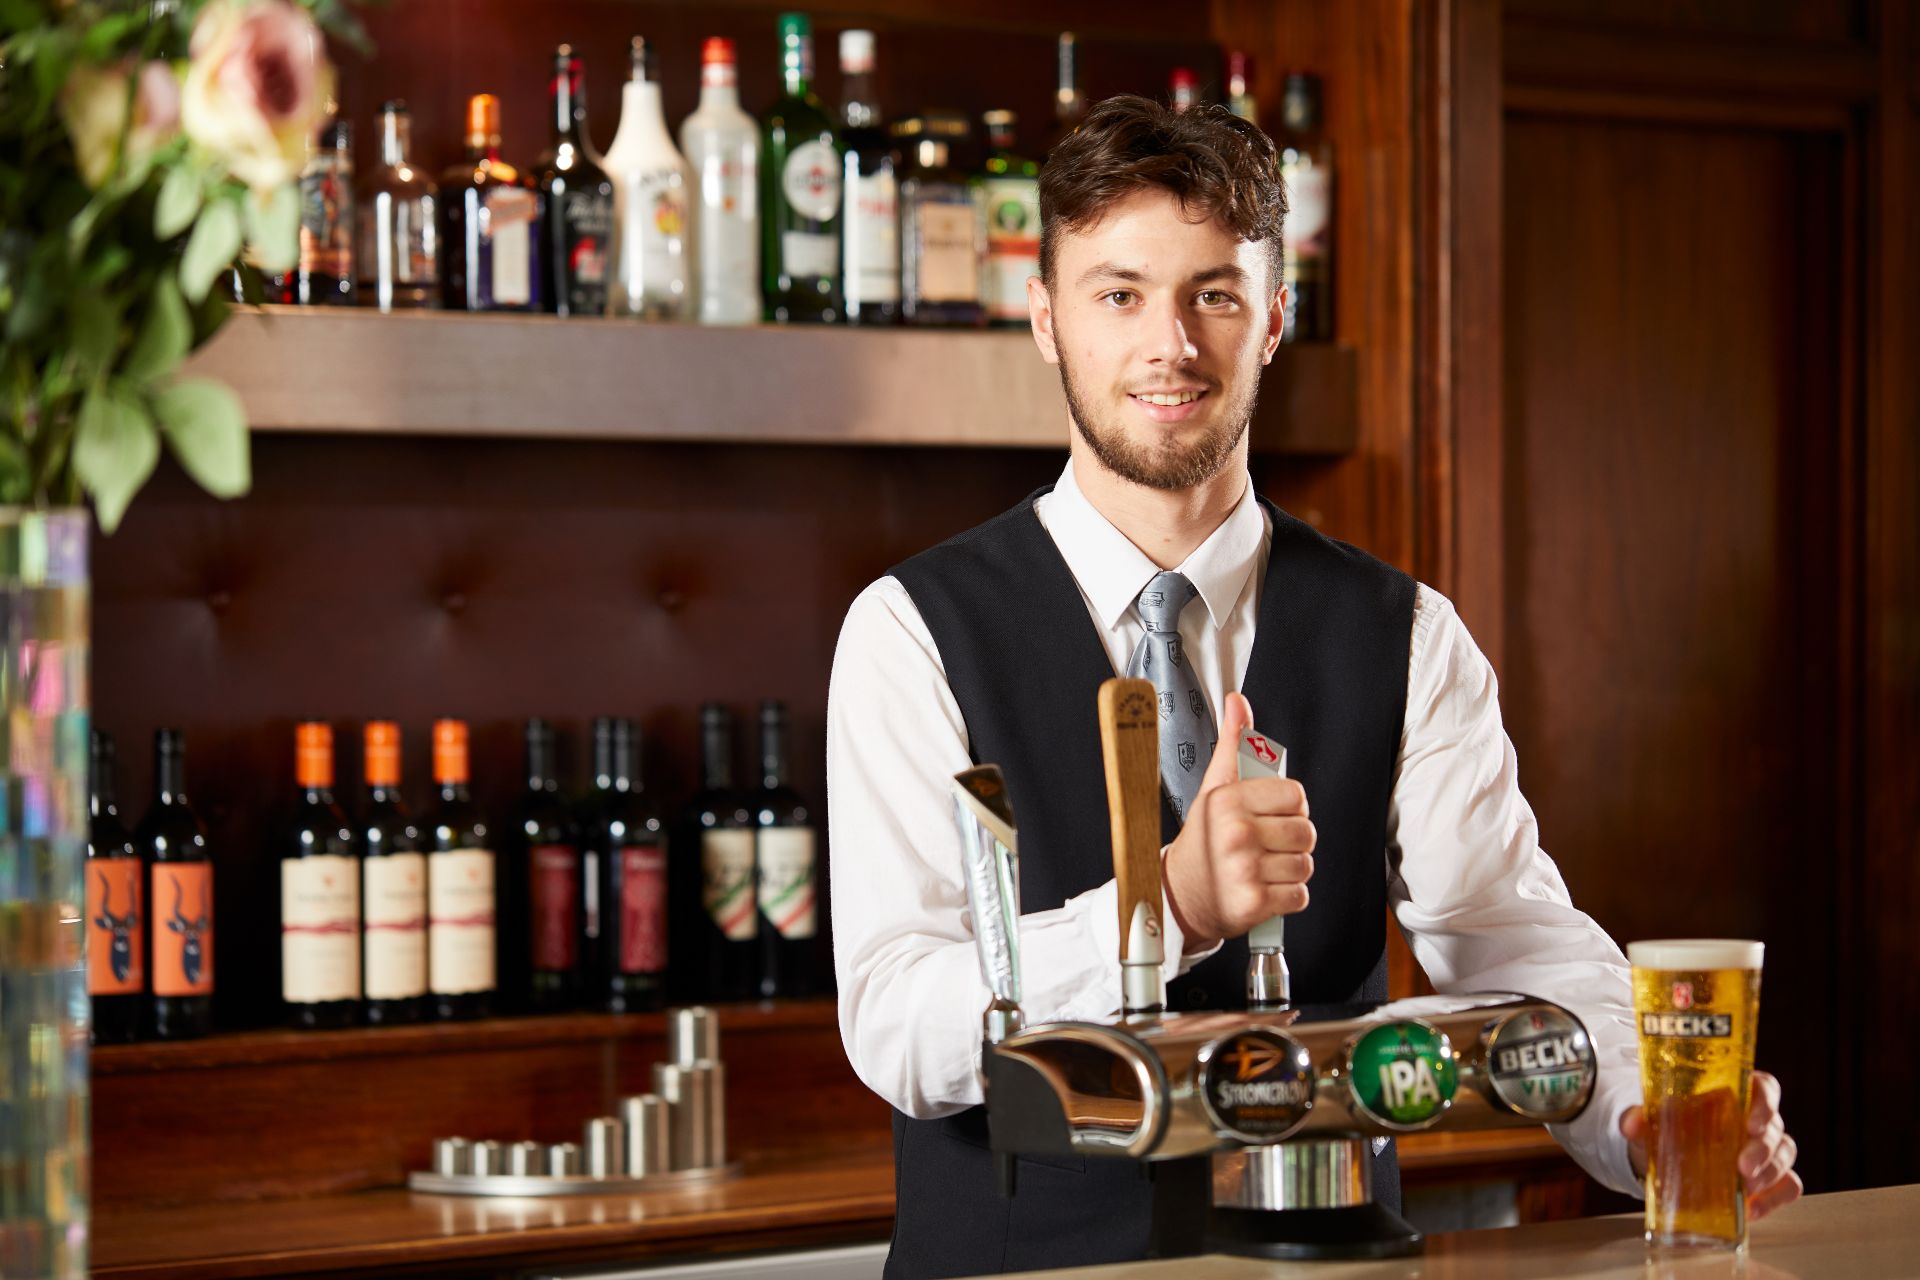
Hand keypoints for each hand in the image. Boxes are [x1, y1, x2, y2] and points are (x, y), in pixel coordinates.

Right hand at [1162, 692, 1315, 951]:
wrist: (1182, 895)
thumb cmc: (1204, 840)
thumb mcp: (1214, 789)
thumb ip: (1234, 745)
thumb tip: (1238, 702)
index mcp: (1228, 800)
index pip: (1296, 795)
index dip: (1289, 808)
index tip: (1271, 816)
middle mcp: (1235, 833)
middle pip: (1306, 832)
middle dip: (1292, 842)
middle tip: (1266, 846)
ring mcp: (1244, 870)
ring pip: (1305, 865)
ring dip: (1290, 871)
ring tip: (1263, 869)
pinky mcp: (1253, 903)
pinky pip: (1299, 896)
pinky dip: (1288, 897)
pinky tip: (1265, 889)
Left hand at [1619, 1071, 1802, 1221]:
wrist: (1662, 1159)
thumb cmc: (1666, 1129)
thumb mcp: (1651, 1121)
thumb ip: (1640, 1118)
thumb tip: (1631, 1124)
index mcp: (1734, 1094)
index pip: (1765, 1088)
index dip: (1766, 1103)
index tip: (1752, 1123)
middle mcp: (1756, 1120)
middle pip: (1775, 1127)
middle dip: (1763, 1149)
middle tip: (1743, 1167)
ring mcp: (1766, 1149)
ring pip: (1785, 1155)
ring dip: (1770, 1173)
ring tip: (1745, 1188)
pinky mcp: (1769, 1179)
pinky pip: (1789, 1186)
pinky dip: (1776, 1198)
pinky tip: (1753, 1209)